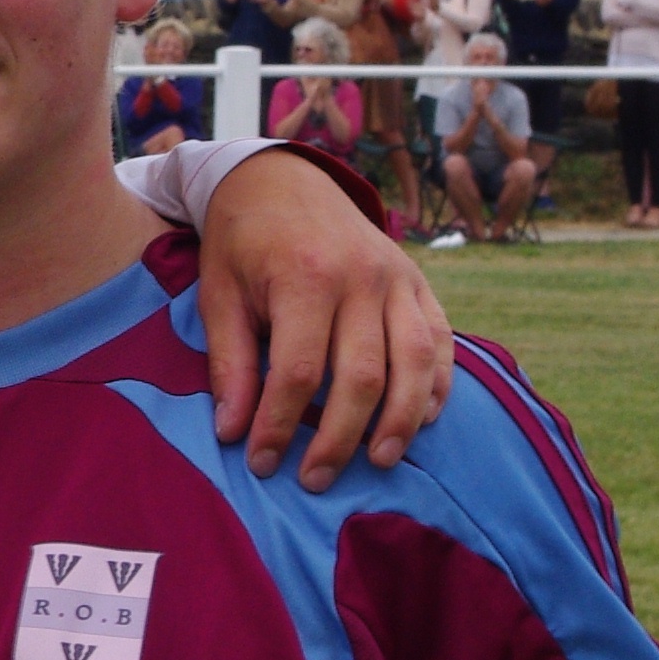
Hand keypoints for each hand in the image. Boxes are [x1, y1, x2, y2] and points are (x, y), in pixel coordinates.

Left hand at [196, 149, 450, 487]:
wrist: (282, 180)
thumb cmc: (242, 245)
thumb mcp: (218, 297)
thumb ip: (229, 364)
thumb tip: (231, 432)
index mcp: (305, 277)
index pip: (297, 372)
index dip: (280, 425)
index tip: (263, 463)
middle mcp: (362, 277)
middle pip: (363, 376)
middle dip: (339, 437)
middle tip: (314, 479)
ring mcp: (398, 278)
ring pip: (414, 362)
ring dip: (399, 421)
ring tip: (377, 462)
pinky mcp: (419, 282)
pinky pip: (439, 340)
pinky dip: (436, 383)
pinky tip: (422, 419)